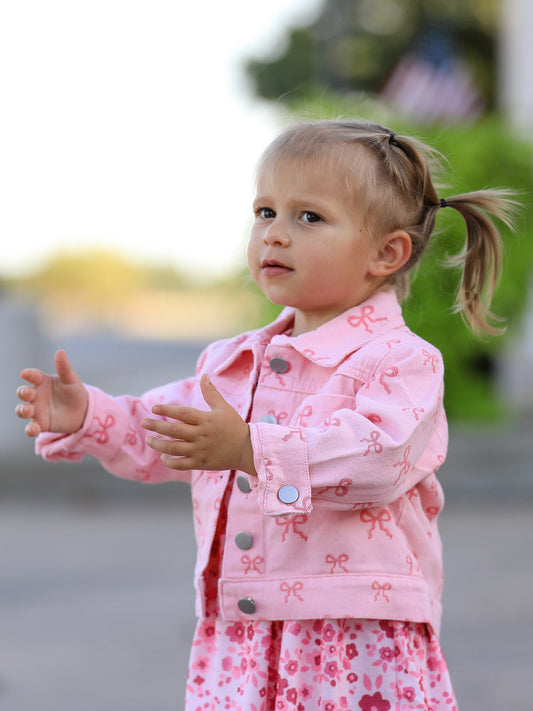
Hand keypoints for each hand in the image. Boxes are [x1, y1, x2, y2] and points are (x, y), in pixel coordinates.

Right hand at [16, 349, 88, 436]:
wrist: (83, 411)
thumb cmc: (75, 392)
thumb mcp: (72, 380)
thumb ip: (64, 367)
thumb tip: (60, 351)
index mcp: (42, 381)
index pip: (33, 376)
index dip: (29, 375)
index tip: (25, 373)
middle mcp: (36, 395)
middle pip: (24, 393)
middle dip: (23, 393)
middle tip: (27, 393)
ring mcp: (36, 410)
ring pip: (23, 410)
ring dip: (22, 410)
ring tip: (26, 410)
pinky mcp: (40, 424)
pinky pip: (31, 427)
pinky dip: (29, 429)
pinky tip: (32, 430)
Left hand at [141, 374, 256, 475]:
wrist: (247, 449)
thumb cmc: (234, 426)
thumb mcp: (224, 407)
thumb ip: (211, 392)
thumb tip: (204, 375)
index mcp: (206, 420)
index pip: (182, 413)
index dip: (167, 409)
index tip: (153, 408)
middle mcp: (201, 435)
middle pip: (174, 430)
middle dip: (156, 426)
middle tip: (144, 422)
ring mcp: (200, 450)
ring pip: (173, 448)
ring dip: (158, 444)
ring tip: (150, 440)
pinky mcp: (201, 463)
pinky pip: (181, 464)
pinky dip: (170, 461)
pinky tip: (163, 456)